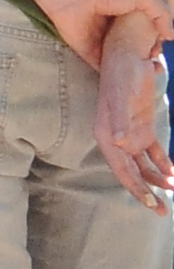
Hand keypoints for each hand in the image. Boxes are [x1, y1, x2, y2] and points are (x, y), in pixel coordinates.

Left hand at [40, 0, 166, 69]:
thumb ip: (161, 13)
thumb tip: (170, 36)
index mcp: (129, 20)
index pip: (147, 37)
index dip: (156, 45)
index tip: (160, 50)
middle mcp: (117, 34)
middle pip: (137, 52)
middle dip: (149, 60)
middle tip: (157, 66)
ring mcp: (103, 46)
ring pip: (123, 63)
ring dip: (136, 70)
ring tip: (149, 74)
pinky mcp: (90, 55)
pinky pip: (106, 70)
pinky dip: (118, 76)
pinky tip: (130, 80)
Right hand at [94, 10, 171, 207]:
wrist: (127, 57)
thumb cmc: (122, 76)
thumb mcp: (122, 97)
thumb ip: (120, 120)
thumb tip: (119, 144)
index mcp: (106, 136)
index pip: (121, 170)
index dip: (136, 188)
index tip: (151, 203)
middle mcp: (116, 140)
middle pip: (131, 173)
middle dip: (147, 193)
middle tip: (163, 211)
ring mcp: (130, 135)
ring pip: (143, 165)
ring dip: (158, 179)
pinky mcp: (143, 129)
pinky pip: (153, 153)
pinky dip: (163, 164)